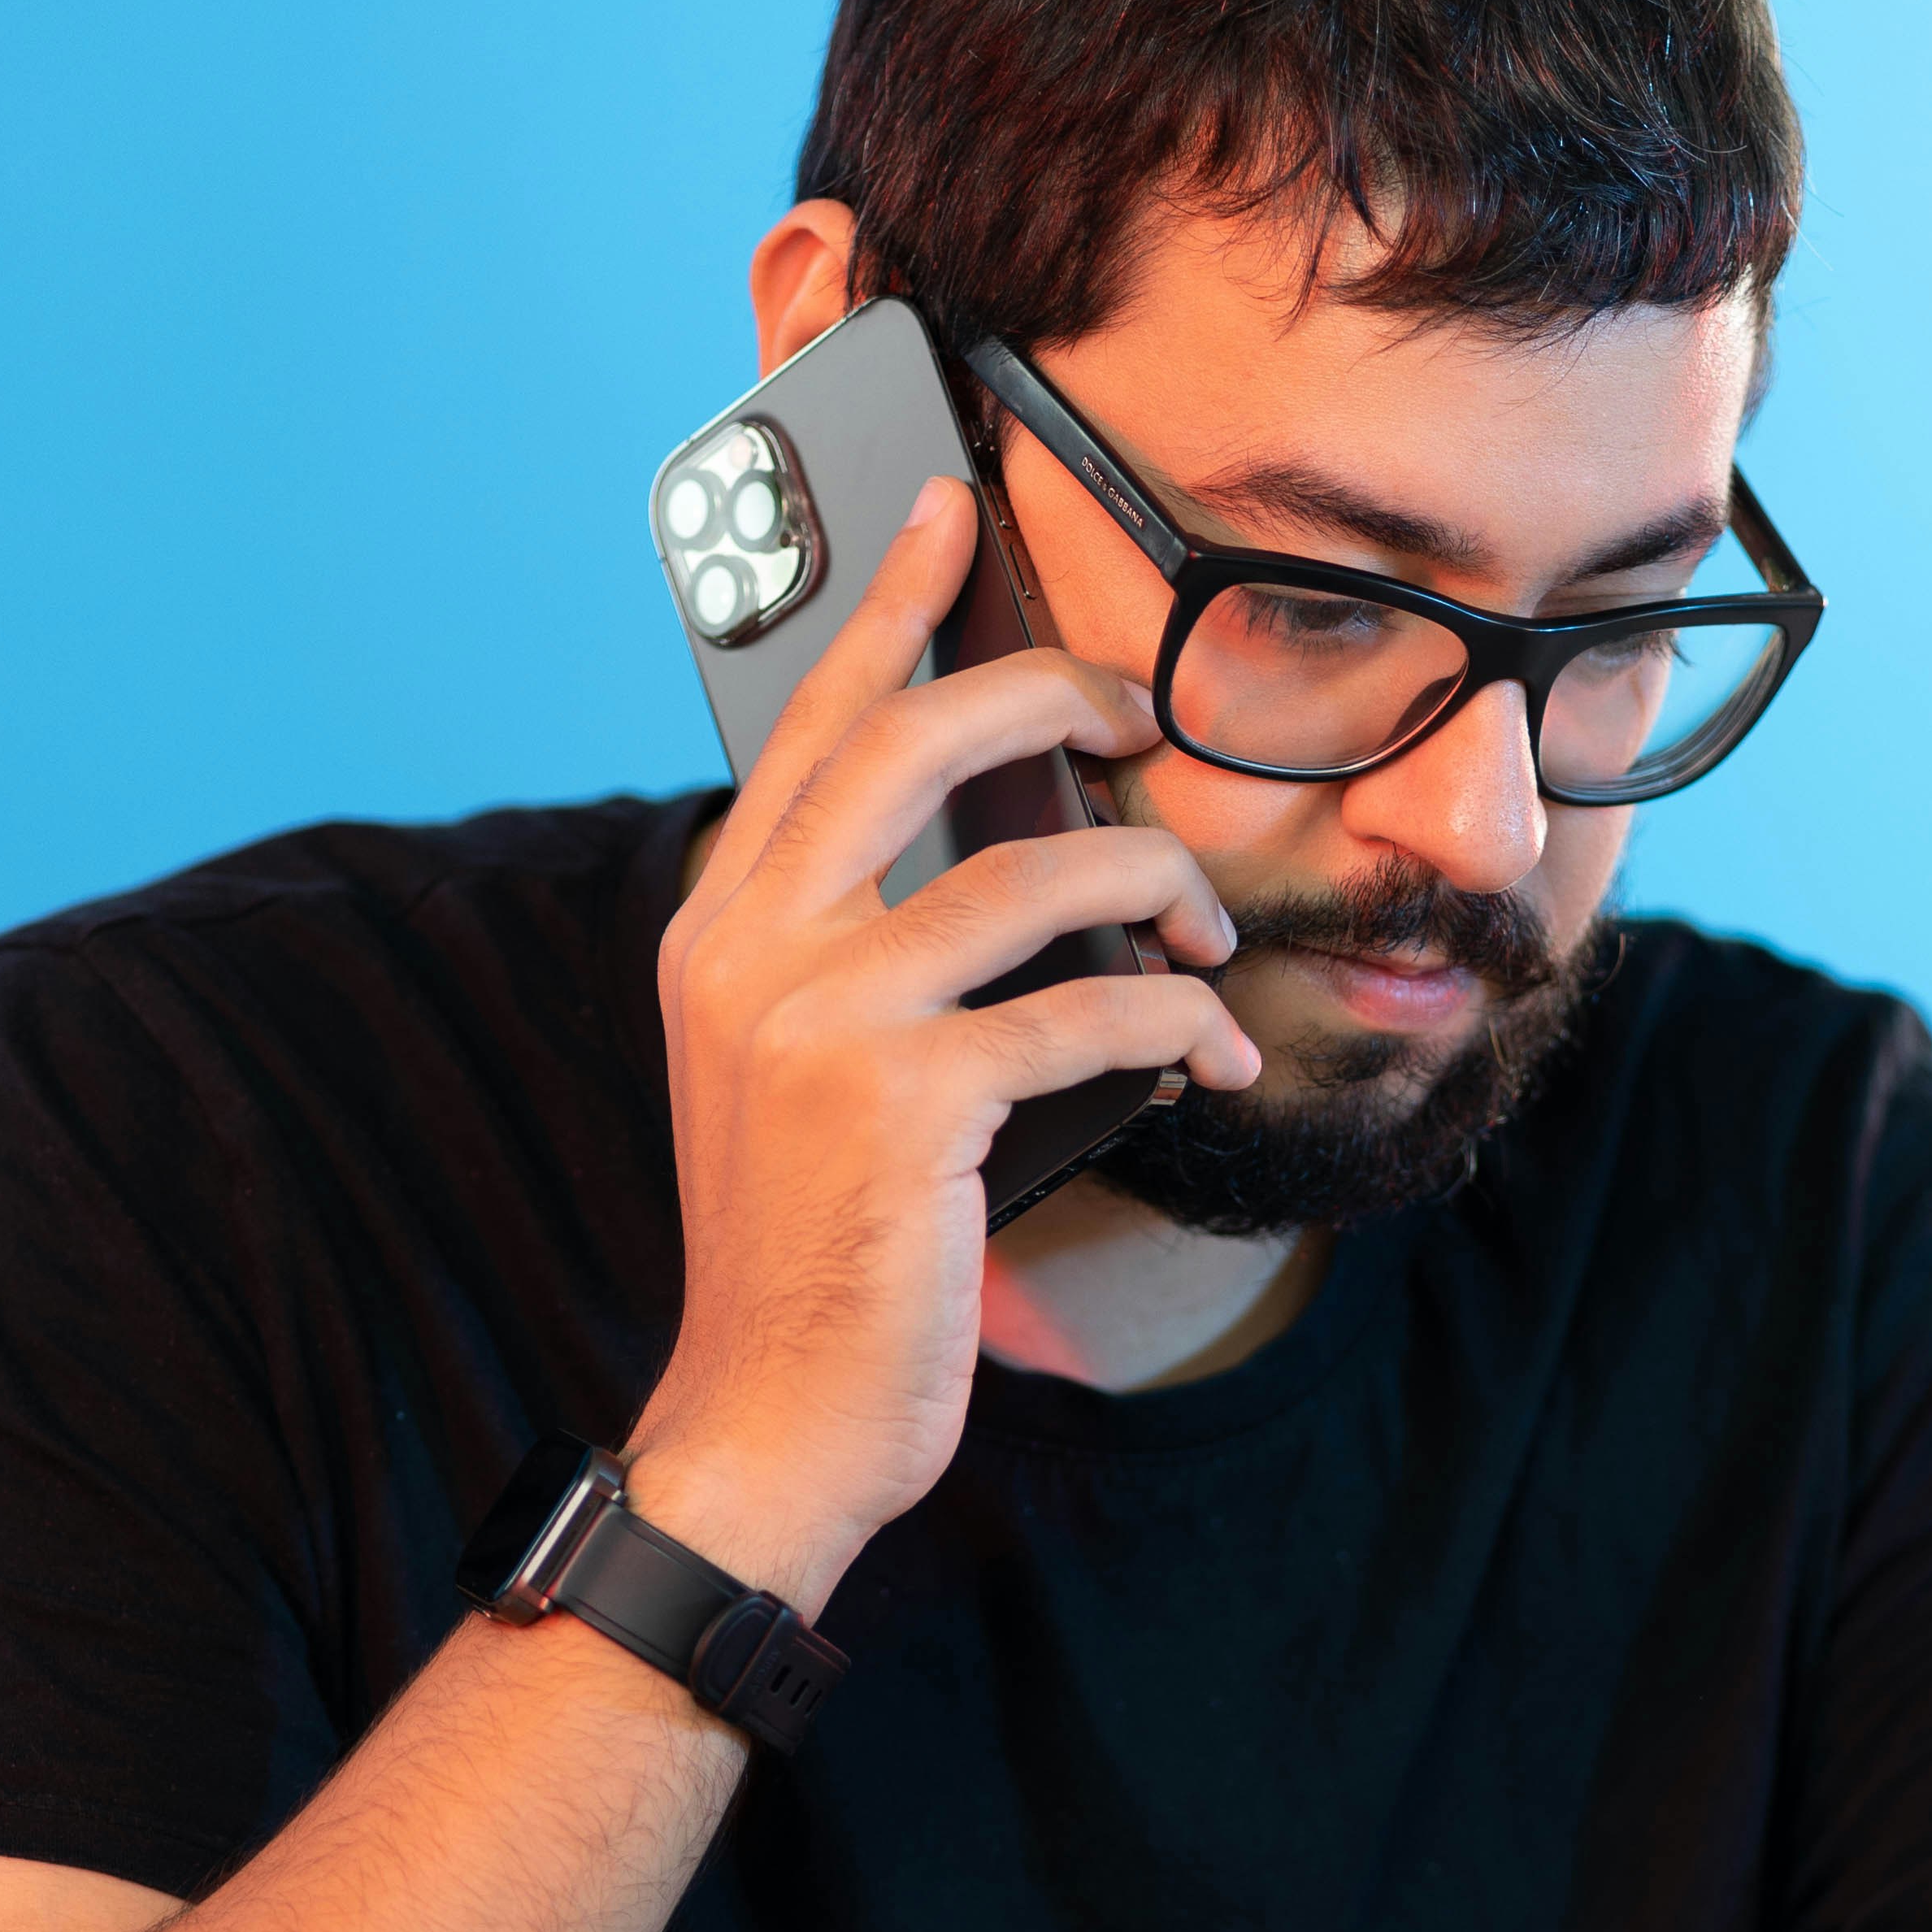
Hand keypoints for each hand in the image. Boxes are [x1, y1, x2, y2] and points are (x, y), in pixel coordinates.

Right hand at [625, 475, 1256, 1604]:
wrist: (770, 1420)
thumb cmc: (815, 1248)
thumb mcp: (798, 1076)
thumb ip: (851, 957)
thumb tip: (994, 858)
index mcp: (719, 929)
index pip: (810, 727)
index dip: (887, 607)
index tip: (948, 511)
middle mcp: (750, 951)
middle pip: (919, 743)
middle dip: (1055, 696)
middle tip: (1138, 708)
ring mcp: (822, 1022)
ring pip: (1039, 876)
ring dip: (1158, 891)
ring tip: (1206, 938)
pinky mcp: (908, 1102)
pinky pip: (1094, 1010)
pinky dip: (1180, 1024)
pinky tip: (1212, 1057)